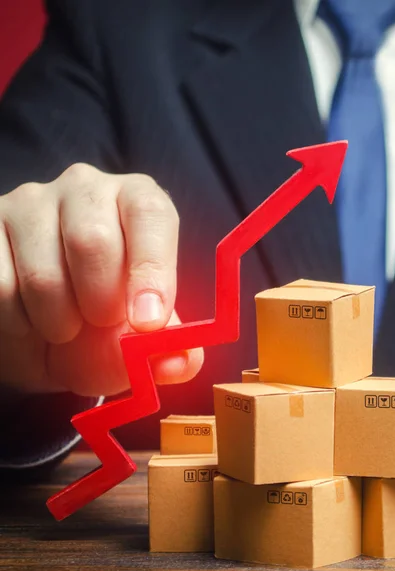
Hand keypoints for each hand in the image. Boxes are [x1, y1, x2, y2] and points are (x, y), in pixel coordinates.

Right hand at [0, 163, 203, 396]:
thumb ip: (170, 352)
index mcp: (137, 201)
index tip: (147, 322)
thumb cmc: (102, 325)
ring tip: (64, 326)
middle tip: (101, 324)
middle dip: (100, 304)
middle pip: (94, 241)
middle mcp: (86, 189)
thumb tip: (181, 362)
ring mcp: (30, 202)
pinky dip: (17, 324)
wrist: (41, 336)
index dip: (151, 270)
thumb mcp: (140, 342)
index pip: (150, 214)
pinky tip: (29, 321)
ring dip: (57, 322)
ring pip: (43, 273)